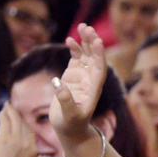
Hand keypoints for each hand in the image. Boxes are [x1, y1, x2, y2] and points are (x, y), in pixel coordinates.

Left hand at [0, 103, 35, 156]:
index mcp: (34, 152)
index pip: (30, 134)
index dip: (25, 126)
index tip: (20, 121)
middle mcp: (28, 144)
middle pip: (24, 125)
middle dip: (18, 116)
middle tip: (13, 109)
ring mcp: (17, 139)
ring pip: (15, 120)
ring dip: (11, 112)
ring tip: (7, 106)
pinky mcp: (5, 137)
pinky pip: (5, 121)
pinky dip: (4, 114)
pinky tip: (2, 111)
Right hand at [51, 24, 107, 142]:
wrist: (69, 129)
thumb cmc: (71, 124)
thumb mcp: (68, 115)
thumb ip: (64, 100)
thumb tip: (58, 83)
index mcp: (94, 89)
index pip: (100, 69)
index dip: (99, 56)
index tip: (98, 42)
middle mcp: (90, 80)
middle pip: (94, 58)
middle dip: (92, 43)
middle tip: (88, 28)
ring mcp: (82, 77)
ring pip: (86, 56)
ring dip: (85, 42)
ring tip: (82, 27)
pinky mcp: (72, 76)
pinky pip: (75, 59)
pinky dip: (74, 49)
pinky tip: (70, 40)